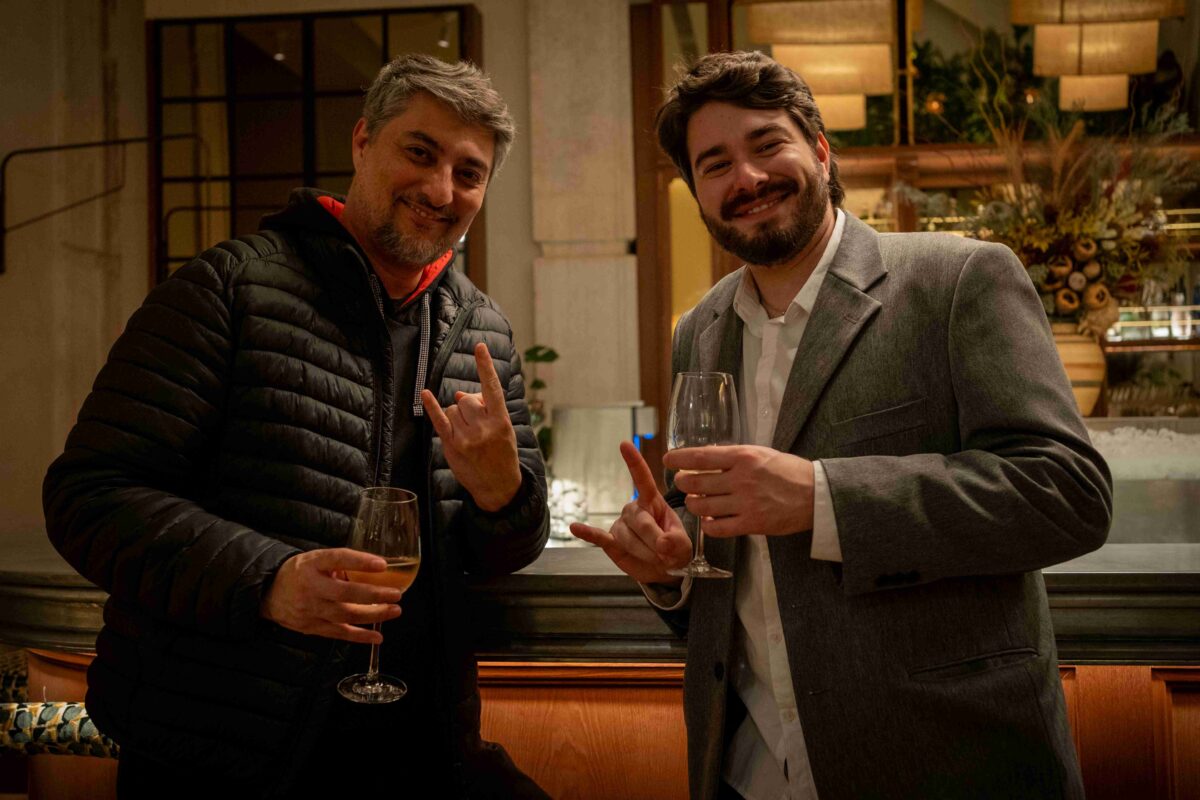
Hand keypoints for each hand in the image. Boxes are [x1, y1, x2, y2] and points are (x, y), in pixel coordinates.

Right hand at [260, 548, 403, 643]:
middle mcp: (311, 587)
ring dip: (373, 615)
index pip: (338, 559)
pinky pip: (339, 633)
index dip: (360, 562)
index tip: (383, 564)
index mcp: (312, 564)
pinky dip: (360, 636)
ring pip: (346, 615)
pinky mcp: (311, 627)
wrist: (268, 593)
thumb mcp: (316, 559)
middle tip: (396, 594)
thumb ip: (340, 563)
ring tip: (395, 611)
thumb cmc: (300, 573)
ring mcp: (310, 609)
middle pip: (346, 593)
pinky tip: (377, 636)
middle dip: (375, 595)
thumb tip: (376, 568)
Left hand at [421, 342, 521, 511]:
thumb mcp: (504, 430)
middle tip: (477, 425)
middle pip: (466, 400)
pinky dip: (431, 406)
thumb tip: (459, 395)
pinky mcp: (452, 446)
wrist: (499, 488)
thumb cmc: (502, 455)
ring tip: (469, 435)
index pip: (492, 388)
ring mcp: (467, 437)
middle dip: (468, 407)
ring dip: (457, 417)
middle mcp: (483, 427)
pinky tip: (424, 393)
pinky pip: (439, 421)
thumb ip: (485, 410)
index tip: (480, 347)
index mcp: (501, 420)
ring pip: (453, 409)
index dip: (485, 366)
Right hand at [569, 441, 691, 584]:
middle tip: (667, 555)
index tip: (625, 444)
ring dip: (644, 552)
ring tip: (656, 559)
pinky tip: (575, 527)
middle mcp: (633, 509)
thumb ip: (676, 542)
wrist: (662, 571)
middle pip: (641, 522)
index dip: (634, 462)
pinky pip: (598, 537)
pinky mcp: (611, 542)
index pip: (642, 479)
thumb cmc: (674, 550)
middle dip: (655, 540)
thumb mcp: (683, 544)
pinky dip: (588, 534)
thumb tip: (663, 544)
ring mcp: (620, 525)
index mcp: (652, 502)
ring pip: (628, 538)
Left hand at [662, 445, 814, 537]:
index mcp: (743, 457)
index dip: (678, 459)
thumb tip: (705, 456)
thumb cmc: (788, 471)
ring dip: (693, 504)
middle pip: (695, 482)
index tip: (668, 460)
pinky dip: (708, 525)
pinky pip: (717, 528)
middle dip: (682, 483)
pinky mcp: (752, 524)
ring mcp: (746, 503)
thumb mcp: (760, 453)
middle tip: (681, 483)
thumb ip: (733, 456)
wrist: (815, 494)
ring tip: (696, 501)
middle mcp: (741, 479)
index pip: (700, 456)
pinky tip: (709, 520)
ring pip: (702, 506)